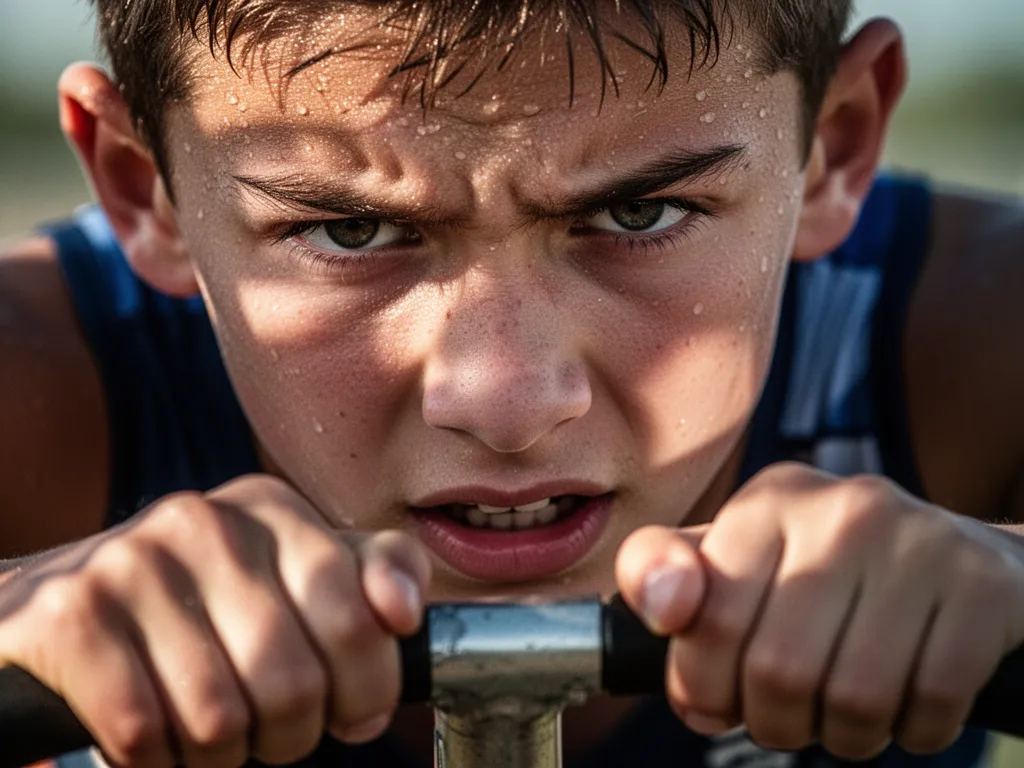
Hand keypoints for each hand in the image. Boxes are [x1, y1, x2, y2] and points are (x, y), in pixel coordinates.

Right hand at [0, 474, 430, 767]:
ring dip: (220, 755)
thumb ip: (368, 577)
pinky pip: (143, 733)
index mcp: (270, 508)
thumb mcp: (292, 575)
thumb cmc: (199, 606)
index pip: (359, 615)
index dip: (366, 687)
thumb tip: (403, 612)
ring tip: (208, 733)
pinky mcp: (69, 615)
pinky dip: (155, 761)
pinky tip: (153, 736)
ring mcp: (132, 561)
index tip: (352, 711)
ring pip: (219, 718)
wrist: (58, 608)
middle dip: (292, 734)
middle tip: (271, 732)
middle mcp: (203, 520)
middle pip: (293, 680)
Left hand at [616, 462, 1023, 760]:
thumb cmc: (824, 574)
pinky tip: (905, 705)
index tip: (712, 702)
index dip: (701, 685)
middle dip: (773, 722)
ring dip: (843, 737)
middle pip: (777, 669)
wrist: (958, 563)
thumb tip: (660, 606)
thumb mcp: (737, 560)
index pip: (708, 618)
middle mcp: (842, 507)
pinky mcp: (982, 586)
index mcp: (769, 500)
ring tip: (842, 714)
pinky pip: (930, 706)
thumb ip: (667, 574)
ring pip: (853, 699)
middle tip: (785, 717)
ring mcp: (918, 542)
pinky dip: (912, 733)